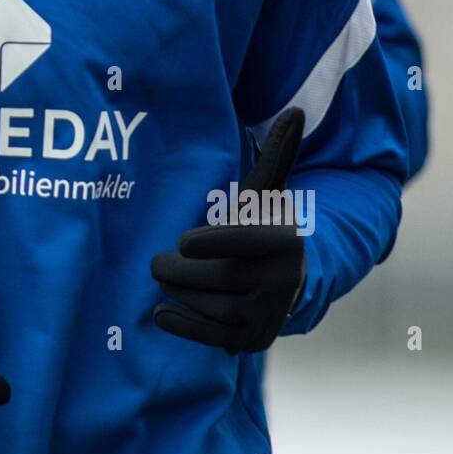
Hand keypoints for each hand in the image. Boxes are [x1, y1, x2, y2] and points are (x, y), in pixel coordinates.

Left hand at [150, 108, 306, 353]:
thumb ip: (277, 156)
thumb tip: (296, 111)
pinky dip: (180, 322)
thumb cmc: (259, 226)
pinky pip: (204, 334)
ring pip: (204, 303)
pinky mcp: (252, 342)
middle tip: (158, 260)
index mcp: (284, 241)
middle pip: (210, 275)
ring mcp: (268, 315)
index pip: (237, 242)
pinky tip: (163, 310)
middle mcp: (282, 282)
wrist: (283, 281)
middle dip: (177, 268)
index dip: (206, 242)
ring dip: (178, 291)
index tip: (184, 240)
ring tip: (172, 279)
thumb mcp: (265, 194)